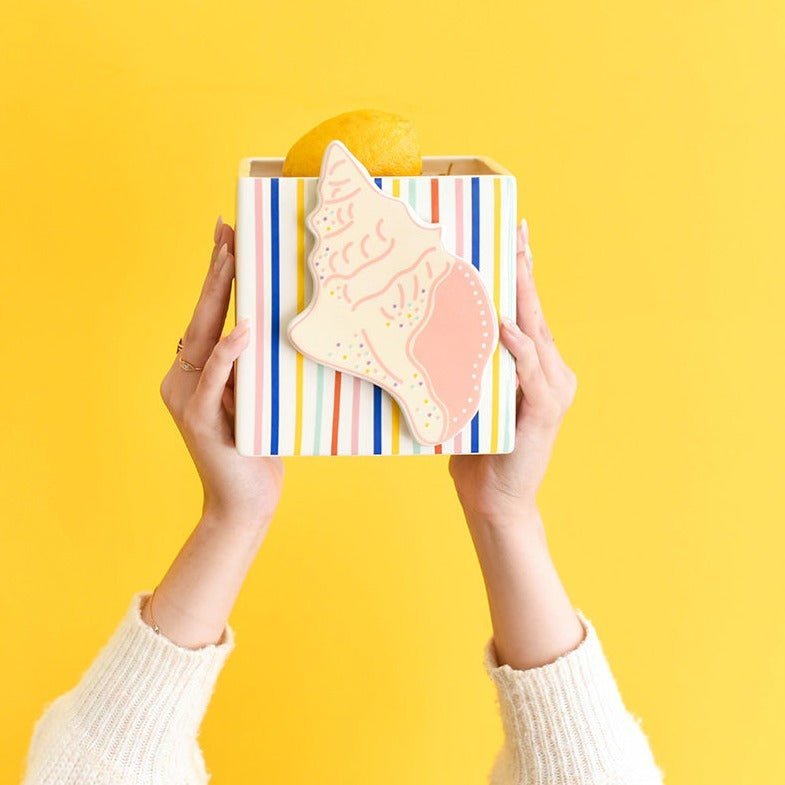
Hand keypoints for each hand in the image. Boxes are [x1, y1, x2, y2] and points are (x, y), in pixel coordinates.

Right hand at [159, 217, 283, 526]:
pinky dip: (228, 353)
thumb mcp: (259, 396)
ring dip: (219, 296)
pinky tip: (243, 327)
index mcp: (196, 371)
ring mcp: (186, 398)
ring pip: (203, 337)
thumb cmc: (258, 445)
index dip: (217, 274)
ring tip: (232, 258)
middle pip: (202, 315)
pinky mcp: (197, 420)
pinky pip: (214, 378)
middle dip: (217, 270)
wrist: (247, 499)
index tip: (227, 235)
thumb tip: (271, 326)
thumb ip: (253, 365)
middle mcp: (183, 378)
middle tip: (227, 229)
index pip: (209, 314)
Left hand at [449, 219, 576, 526]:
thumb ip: (469, 364)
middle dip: (525, 269)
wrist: (493, 497)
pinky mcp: (546, 409)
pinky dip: (520, 346)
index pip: (526, 311)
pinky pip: (531, 368)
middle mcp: (551, 370)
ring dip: (523, 296)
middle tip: (518, 231)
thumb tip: (436, 328)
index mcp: (535, 365)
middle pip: (536, 311)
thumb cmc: (477, 447)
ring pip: (537, 332)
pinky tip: (506, 325)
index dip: (523, 272)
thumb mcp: (472, 395)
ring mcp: (552, 388)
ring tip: (513, 260)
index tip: (515, 234)